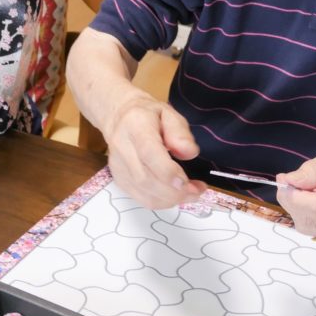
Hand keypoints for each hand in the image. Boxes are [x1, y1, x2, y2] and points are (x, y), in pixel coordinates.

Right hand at [104, 93, 205, 209]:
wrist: (120, 118)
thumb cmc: (148, 115)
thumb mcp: (169, 114)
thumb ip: (180, 132)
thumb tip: (190, 153)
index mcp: (136, 127)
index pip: (148, 153)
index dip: (167, 172)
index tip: (187, 182)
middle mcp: (122, 148)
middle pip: (146, 179)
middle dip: (175, 192)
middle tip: (197, 190)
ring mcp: (118, 167)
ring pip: (144, 194)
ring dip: (172, 200)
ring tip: (191, 193)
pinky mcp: (120, 180)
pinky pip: (142, 199)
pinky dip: (163, 202)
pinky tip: (176, 195)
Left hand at [275, 141, 315, 244]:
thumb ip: (315, 168)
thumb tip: (289, 181)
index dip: (293, 196)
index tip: (284, 180)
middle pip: (309, 221)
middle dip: (293, 201)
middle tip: (297, 181)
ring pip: (310, 229)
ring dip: (301, 209)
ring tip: (313, 190)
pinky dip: (311, 216)